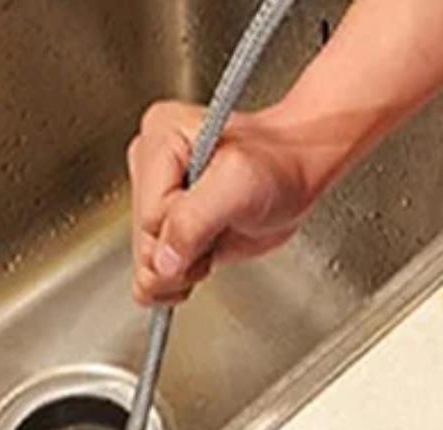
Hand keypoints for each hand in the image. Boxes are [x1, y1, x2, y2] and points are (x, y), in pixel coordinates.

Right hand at [127, 101, 317, 305]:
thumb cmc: (278, 167)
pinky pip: (150, 272)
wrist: (297, 172)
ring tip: (215, 236)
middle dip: (185, 252)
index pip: (150, 217)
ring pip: (146, 262)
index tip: (218, 220)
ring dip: (185, 266)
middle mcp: (149, 165)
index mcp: (158, 140)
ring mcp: (155, 196)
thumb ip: (193, 222)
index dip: (186, 233)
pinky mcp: (164, 222)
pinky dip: (180, 276)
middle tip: (220, 230)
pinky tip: (203, 255)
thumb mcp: (238, 186)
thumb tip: (162, 264)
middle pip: (144, 241)